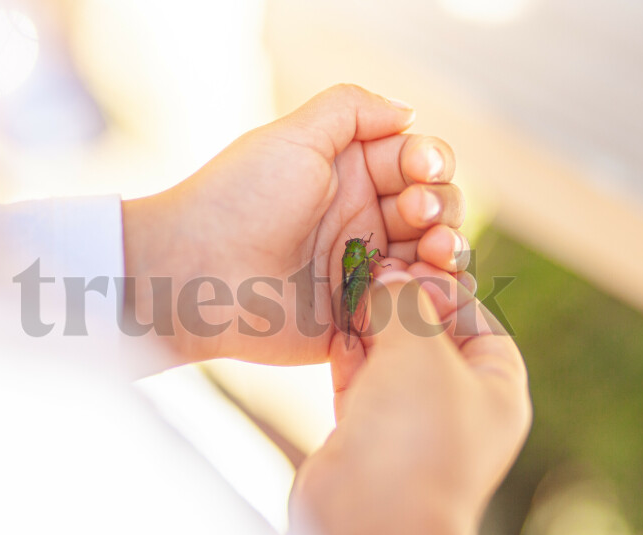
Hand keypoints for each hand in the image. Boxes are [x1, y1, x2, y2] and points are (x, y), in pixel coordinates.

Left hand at [123, 84, 468, 363]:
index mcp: (350, 176)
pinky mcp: (358, 317)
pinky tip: (418, 287)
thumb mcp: (293, 135)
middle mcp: (361, 222)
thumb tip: (409, 112)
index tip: (420, 172)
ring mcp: (362, 272)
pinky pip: (412, 310)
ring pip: (432, 261)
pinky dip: (428, 297)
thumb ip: (352, 109)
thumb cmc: (239, 198)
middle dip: (441, 207)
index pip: (418, 164)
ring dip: (446, 251)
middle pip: (435, 211)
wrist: (196, 271)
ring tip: (432, 253)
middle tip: (417, 215)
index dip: (431, 164)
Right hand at [288, 266, 530, 534]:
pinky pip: (360, 383)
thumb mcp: (421, 352)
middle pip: (431, 338)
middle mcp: (457, 406)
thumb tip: (388, 277)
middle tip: (372, 273)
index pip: (479, 322)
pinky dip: (349, 356)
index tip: (411, 265)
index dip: (446, 289)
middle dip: (401, 305)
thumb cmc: (415, 432)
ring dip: (370, 327)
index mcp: (495, 389)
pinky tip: (335, 328)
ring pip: (390, 358)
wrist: (370, 516)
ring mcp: (410, 422)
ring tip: (349, 291)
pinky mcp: (367, 434)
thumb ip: (404, 306)